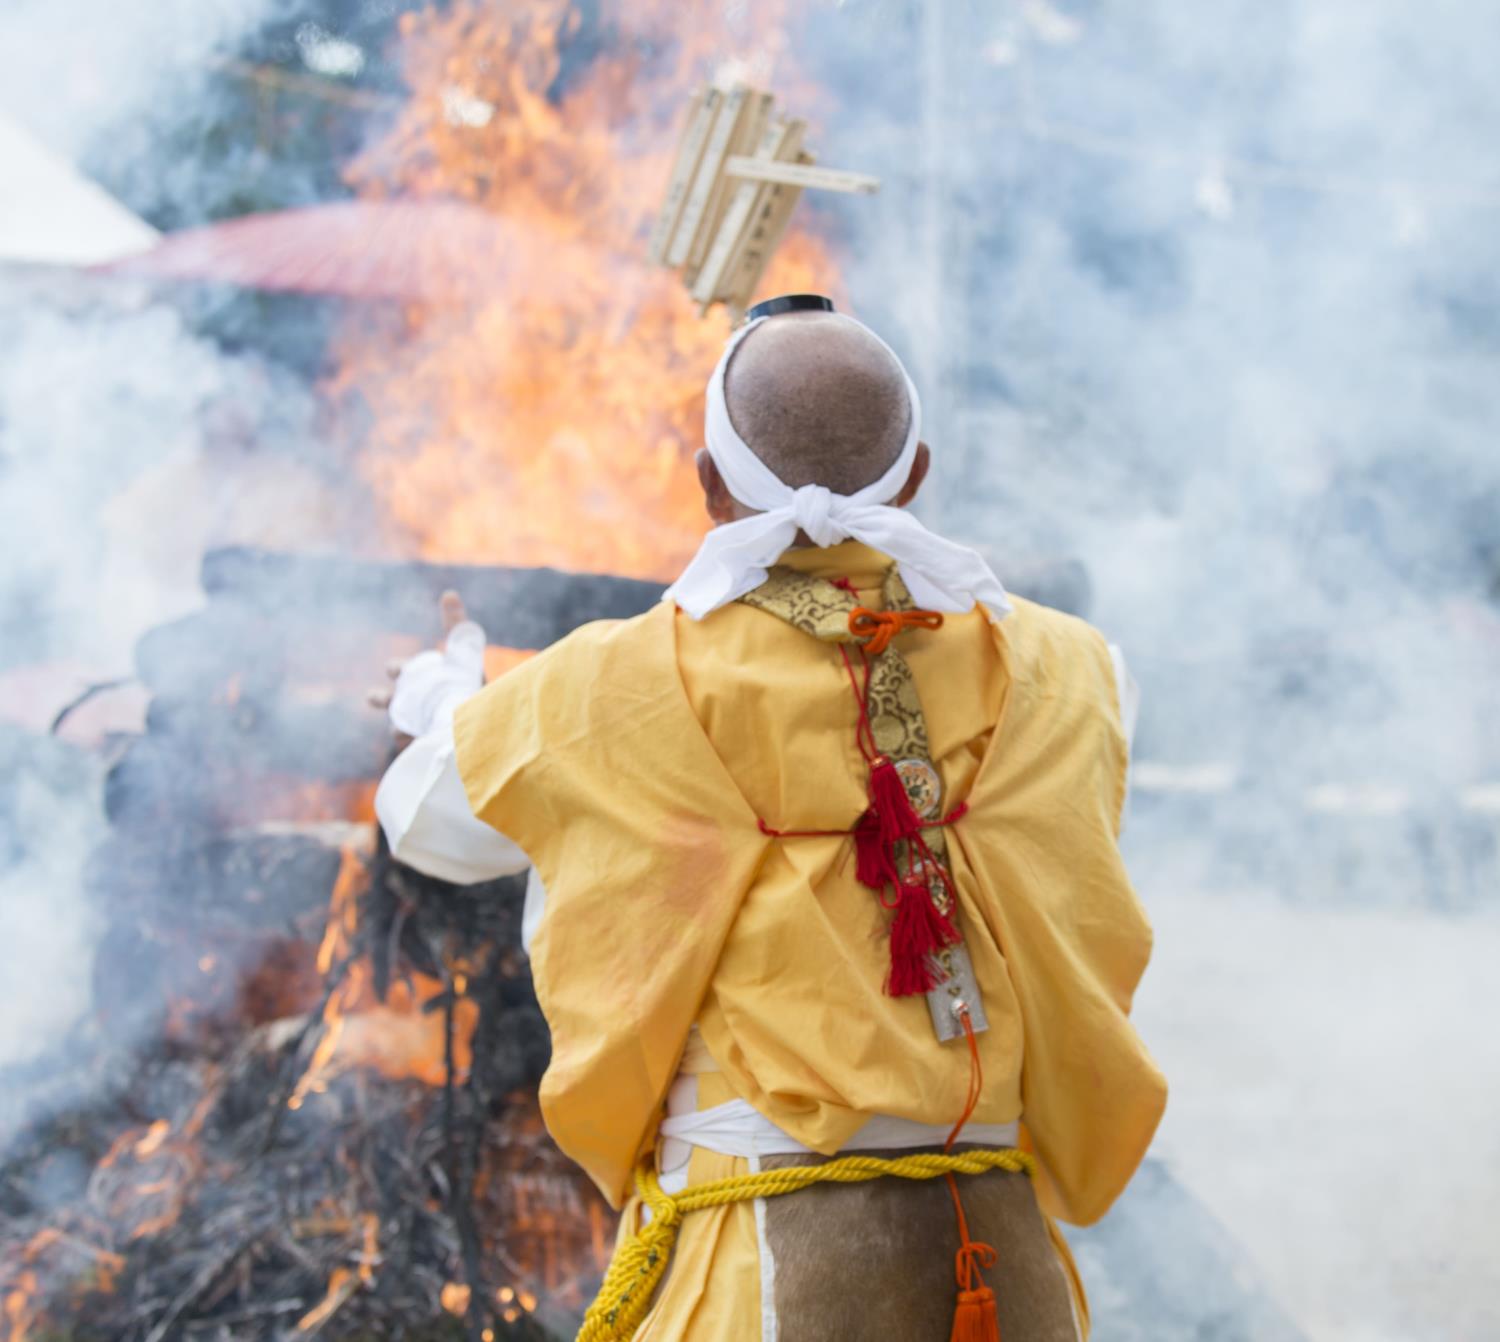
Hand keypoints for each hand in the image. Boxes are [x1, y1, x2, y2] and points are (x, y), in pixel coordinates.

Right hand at [368, 590, 472, 749]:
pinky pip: (411, 747)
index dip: (397, 669)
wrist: (486, 719)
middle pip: (390, 702)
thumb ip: (455, 626)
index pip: (402, 672)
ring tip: (401, 729)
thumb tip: (448, 593)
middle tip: (377, 698)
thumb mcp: (465, 655)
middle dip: (382, 699)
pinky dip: (410, 744)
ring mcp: (416, 726)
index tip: (394, 669)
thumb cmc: (469, 684)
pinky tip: (415, 743)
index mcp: (420, 680)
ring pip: (397, 727)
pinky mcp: (423, 746)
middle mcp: (413, 703)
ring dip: (397, 726)